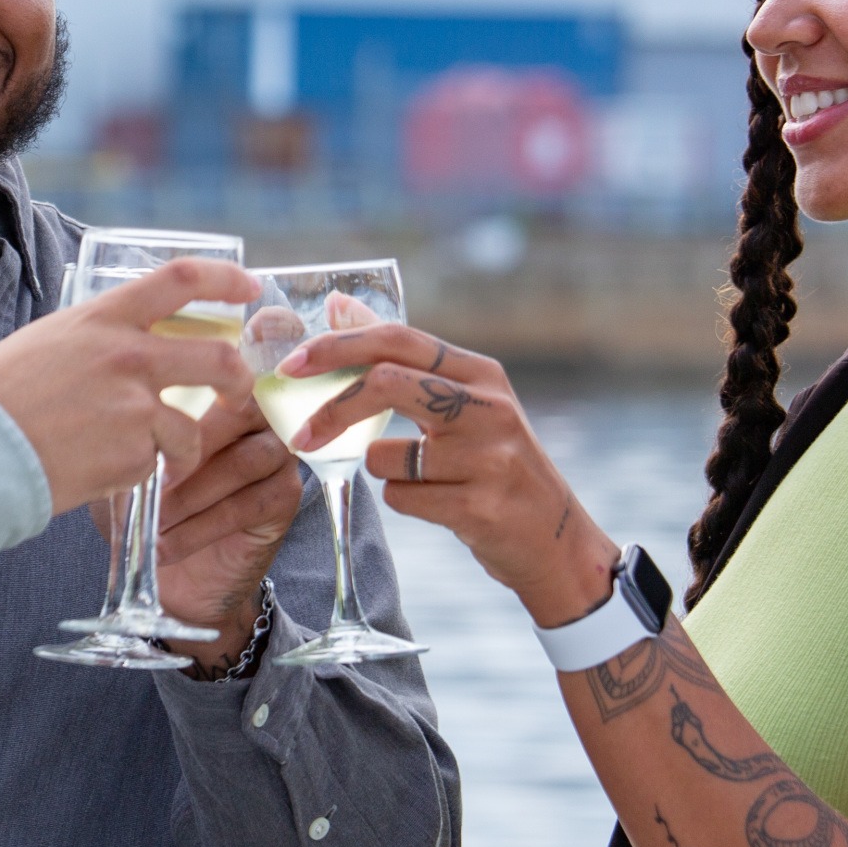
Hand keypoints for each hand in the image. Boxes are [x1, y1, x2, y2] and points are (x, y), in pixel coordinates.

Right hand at [0, 259, 256, 516]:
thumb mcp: (44, 342)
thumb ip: (93, 340)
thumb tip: (120, 348)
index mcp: (103, 318)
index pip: (181, 280)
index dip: (225, 281)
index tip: (248, 289)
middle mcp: (128, 356)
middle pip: (218, 357)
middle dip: (239, 380)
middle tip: (237, 393)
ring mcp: (135, 407)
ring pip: (191, 429)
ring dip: (184, 450)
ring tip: (162, 462)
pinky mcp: (133, 455)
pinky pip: (152, 465)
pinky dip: (135, 473)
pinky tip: (99, 472)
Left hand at [151, 386, 299, 666]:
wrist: (175, 582)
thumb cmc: (147, 515)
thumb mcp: (125, 473)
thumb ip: (127, 441)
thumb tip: (121, 423)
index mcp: (217, 400)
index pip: (217, 373)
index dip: (191, 390)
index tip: (149, 422)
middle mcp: (255, 421)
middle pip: (238, 410)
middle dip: (189, 446)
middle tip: (151, 480)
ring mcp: (276, 458)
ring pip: (243, 460)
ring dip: (192, 494)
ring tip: (155, 521)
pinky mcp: (284, 498)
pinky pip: (248, 503)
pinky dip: (202, 526)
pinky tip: (169, 545)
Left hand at [283, 324, 618, 627]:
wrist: (555, 541)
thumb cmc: (494, 464)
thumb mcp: (462, 404)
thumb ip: (403, 361)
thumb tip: (337, 305)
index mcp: (481, 373)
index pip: (397, 339)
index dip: (337, 346)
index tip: (292, 364)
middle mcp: (490, 407)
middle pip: (386, 383)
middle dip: (334, 407)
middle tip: (300, 433)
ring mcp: (489, 457)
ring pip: (385, 456)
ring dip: (384, 472)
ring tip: (427, 482)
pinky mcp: (481, 506)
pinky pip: (402, 499)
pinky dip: (405, 503)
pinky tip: (443, 506)